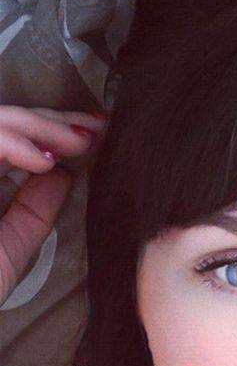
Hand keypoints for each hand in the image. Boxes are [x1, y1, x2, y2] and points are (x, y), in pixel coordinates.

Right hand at [0, 106, 106, 305]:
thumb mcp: (12, 246)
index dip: (52, 130)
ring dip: (39, 127)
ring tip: (79, 143)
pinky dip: (12, 144)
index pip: (11, 138)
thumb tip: (63, 173)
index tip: (95, 132)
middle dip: (54, 120)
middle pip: (3, 121)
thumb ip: (34, 209)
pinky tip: (45, 161)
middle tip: (97, 126)